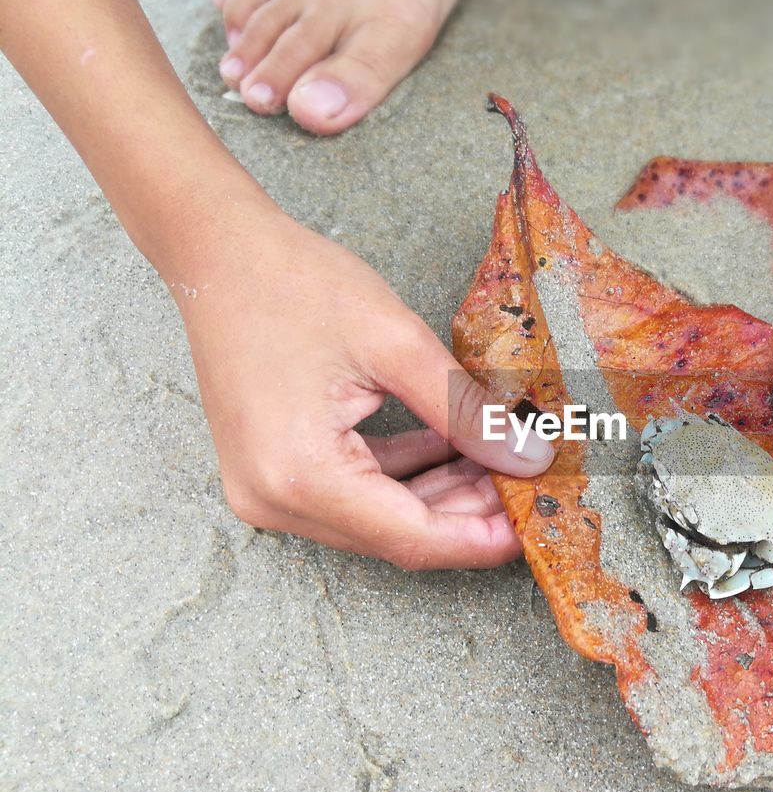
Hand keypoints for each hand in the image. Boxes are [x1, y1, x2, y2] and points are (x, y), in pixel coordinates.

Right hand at [172, 208, 553, 567]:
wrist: (217, 252)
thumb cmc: (292, 283)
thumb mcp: (398, 345)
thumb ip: (467, 411)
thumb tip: (529, 458)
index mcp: (300, 475)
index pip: (411, 538)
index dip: (481, 539)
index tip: (536, 526)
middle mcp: (275, 499)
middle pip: (397, 533)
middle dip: (470, 513)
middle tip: (530, 483)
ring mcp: (268, 489)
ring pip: (380, 515)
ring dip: (444, 492)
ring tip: (504, 460)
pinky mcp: (274, 470)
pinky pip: (355, 490)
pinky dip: (408, 474)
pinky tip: (457, 448)